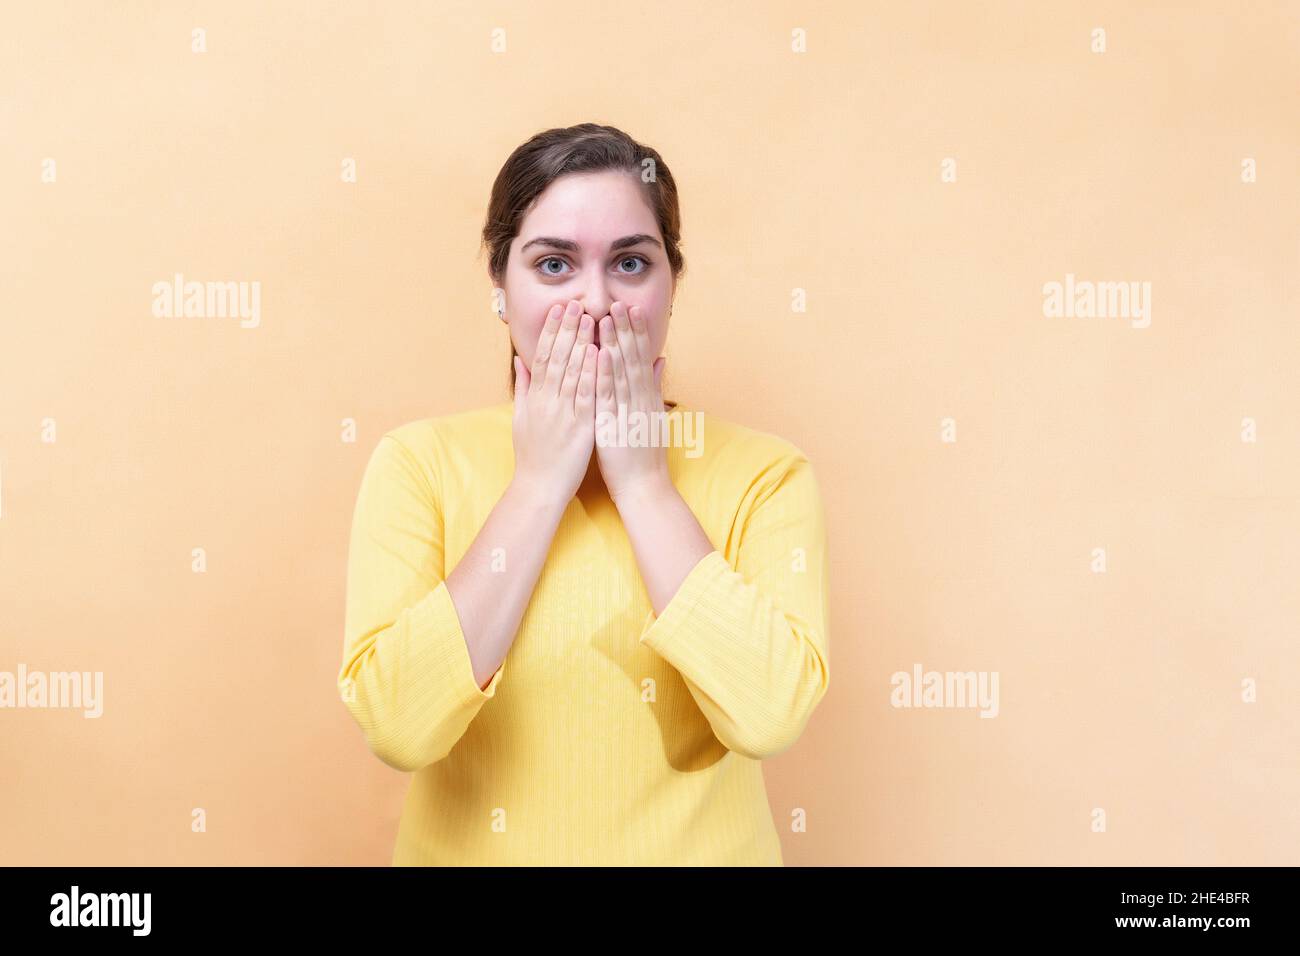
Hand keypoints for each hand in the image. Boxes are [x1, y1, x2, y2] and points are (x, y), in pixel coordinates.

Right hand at [511, 299, 596, 505]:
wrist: (538, 488)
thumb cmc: (533, 456)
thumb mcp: (521, 418)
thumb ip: (523, 387)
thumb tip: (521, 360)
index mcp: (535, 397)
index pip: (544, 356)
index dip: (553, 331)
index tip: (560, 309)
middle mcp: (546, 401)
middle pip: (557, 358)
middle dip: (567, 329)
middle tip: (576, 303)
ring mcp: (562, 413)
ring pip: (571, 371)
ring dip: (580, 343)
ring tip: (589, 318)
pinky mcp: (579, 427)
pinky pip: (586, 396)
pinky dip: (591, 374)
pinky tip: (598, 354)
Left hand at [595, 301, 669, 503]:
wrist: (645, 488)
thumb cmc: (646, 456)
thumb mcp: (654, 417)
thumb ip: (655, 387)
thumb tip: (661, 359)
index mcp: (647, 398)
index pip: (642, 358)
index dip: (636, 333)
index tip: (629, 309)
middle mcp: (640, 401)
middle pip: (633, 359)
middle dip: (625, 330)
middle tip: (618, 302)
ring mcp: (629, 413)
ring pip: (621, 372)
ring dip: (614, 343)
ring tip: (607, 318)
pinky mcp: (614, 427)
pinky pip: (608, 397)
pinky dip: (605, 374)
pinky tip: (600, 354)